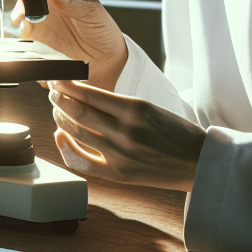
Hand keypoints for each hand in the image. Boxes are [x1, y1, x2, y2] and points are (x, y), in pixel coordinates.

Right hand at [10, 0, 127, 89]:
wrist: (106, 60)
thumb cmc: (104, 32)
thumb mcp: (92, 14)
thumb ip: (71, 3)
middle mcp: (55, 3)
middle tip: (26, 5)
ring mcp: (47, 20)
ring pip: (25, 11)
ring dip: (20, 13)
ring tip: (22, 19)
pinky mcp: (42, 37)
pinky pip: (26, 32)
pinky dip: (21, 31)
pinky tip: (24, 31)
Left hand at [49, 79, 205, 191]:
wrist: (200, 162)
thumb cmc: (177, 133)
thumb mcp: (151, 108)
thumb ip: (119, 105)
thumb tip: (85, 97)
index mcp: (135, 108)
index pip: (89, 93)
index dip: (67, 85)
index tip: (58, 78)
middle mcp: (124, 130)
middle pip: (78, 111)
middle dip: (59, 98)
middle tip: (52, 90)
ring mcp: (119, 153)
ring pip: (76, 132)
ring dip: (61, 117)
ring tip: (56, 108)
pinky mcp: (118, 173)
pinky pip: (83, 162)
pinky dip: (67, 148)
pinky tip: (60, 135)